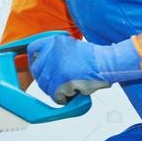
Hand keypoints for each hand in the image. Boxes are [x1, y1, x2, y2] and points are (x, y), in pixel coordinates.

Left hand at [27, 35, 141, 103]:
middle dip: (45, 81)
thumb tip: (44, 67)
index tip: (37, 69)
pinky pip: (56, 95)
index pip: (33, 49)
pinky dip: (62, 98)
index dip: (34, 61)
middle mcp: (53, 52)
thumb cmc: (94, 58)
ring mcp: (57, 67)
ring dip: (54, 91)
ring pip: (45, 85)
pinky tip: (71, 95)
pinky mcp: (62, 81)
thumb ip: (56, 53)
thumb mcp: (71, 46)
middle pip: (38, 71)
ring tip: (67, 90)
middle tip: (55, 86)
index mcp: (55, 41)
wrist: (108, 64)